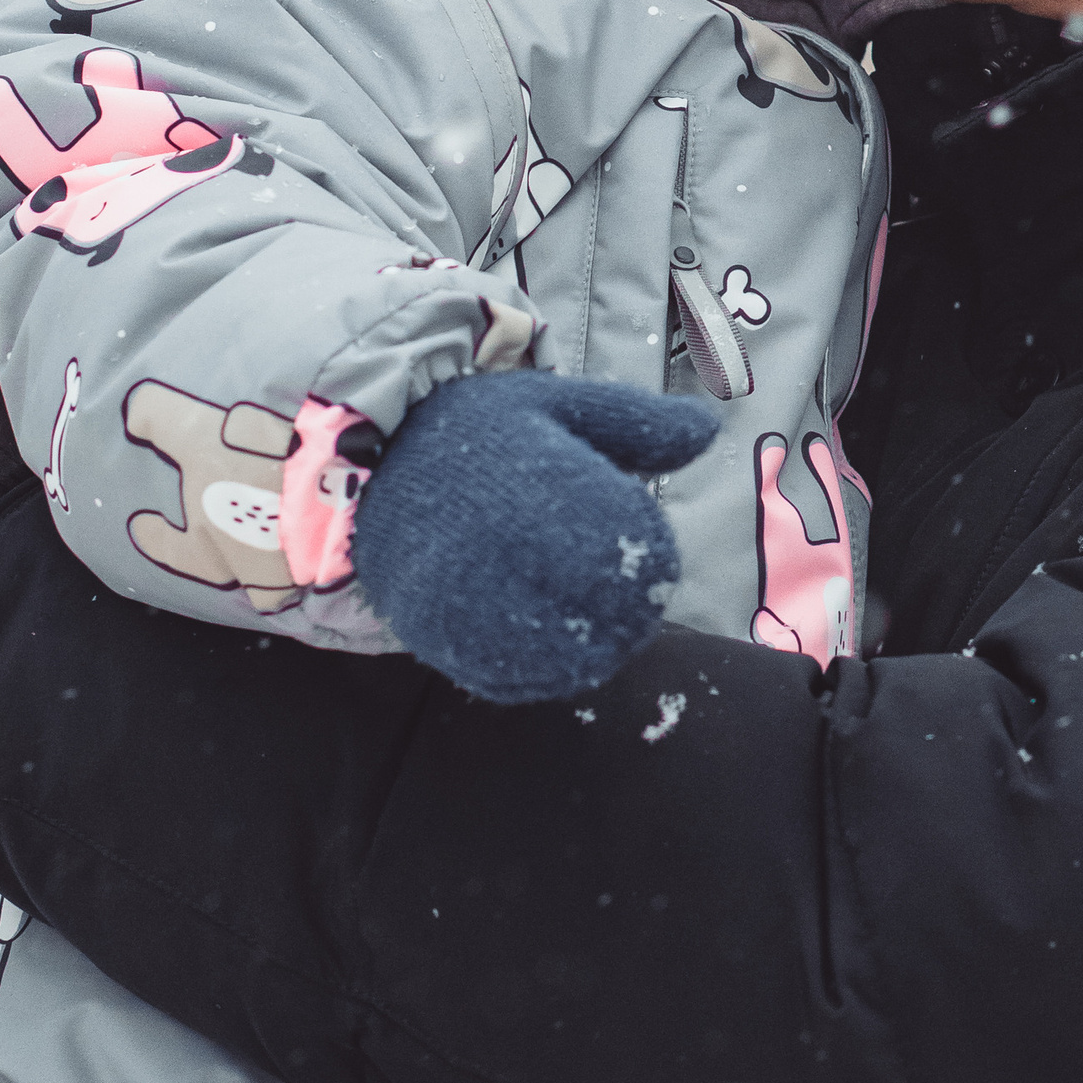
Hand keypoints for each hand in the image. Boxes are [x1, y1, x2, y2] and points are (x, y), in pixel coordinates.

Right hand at [350, 372, 719, 704]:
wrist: (373, 461)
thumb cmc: (482, 429)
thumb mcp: (561, 404)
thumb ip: (638, 424)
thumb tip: (709, 429)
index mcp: (556, 488)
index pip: (641, 558)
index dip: (652, 564)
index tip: (641, 554)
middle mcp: (516, 548)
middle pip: (611, 614)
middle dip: (626, 611)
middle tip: (616, 594)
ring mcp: (473, 598)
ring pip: (566, 656)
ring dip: (589, 646)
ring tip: (581, 618)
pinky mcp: (440, 634)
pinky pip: (509, 677)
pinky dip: (536, 671)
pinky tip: (540, 642)